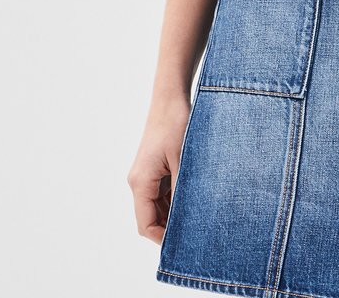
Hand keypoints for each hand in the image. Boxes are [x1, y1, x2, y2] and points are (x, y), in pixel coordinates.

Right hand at [127, 94, 191, 244]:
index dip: (163, 238)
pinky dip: (176, 198)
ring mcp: (147, 174)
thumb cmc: (175, 124)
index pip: (146, 224)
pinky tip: (195, 197)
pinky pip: (163, 192)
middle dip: (171, 226)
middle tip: (197, 231)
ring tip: (199, 215)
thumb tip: (190, 218)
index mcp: (140, 182)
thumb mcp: (183, 161)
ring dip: (175, 212)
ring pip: (158, 206)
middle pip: (151, 218)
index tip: (186, 242)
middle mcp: (139, 181)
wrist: (171, 97)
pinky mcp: (155, 167)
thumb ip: (182, 191)